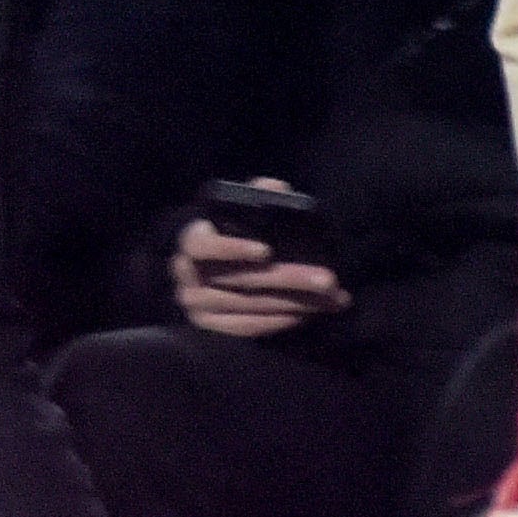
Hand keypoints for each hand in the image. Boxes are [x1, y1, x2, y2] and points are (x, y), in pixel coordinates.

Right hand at [171, 209, 348, 340]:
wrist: (200, 267)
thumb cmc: (226, 235)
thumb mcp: (235, 212)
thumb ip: (255, 197)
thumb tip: (277, 189)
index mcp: (191, 240)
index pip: (203, 246)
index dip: (233, 249)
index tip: (268, 251)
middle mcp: (186, 274)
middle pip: (240, 280)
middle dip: (289, 279)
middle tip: (328, 280)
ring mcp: (195, 303)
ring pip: (249, 306)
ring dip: (295, 303)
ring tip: (332, 299)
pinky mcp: (207, 326)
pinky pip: (247, 327)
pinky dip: (279, 321)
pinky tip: (306, 314)